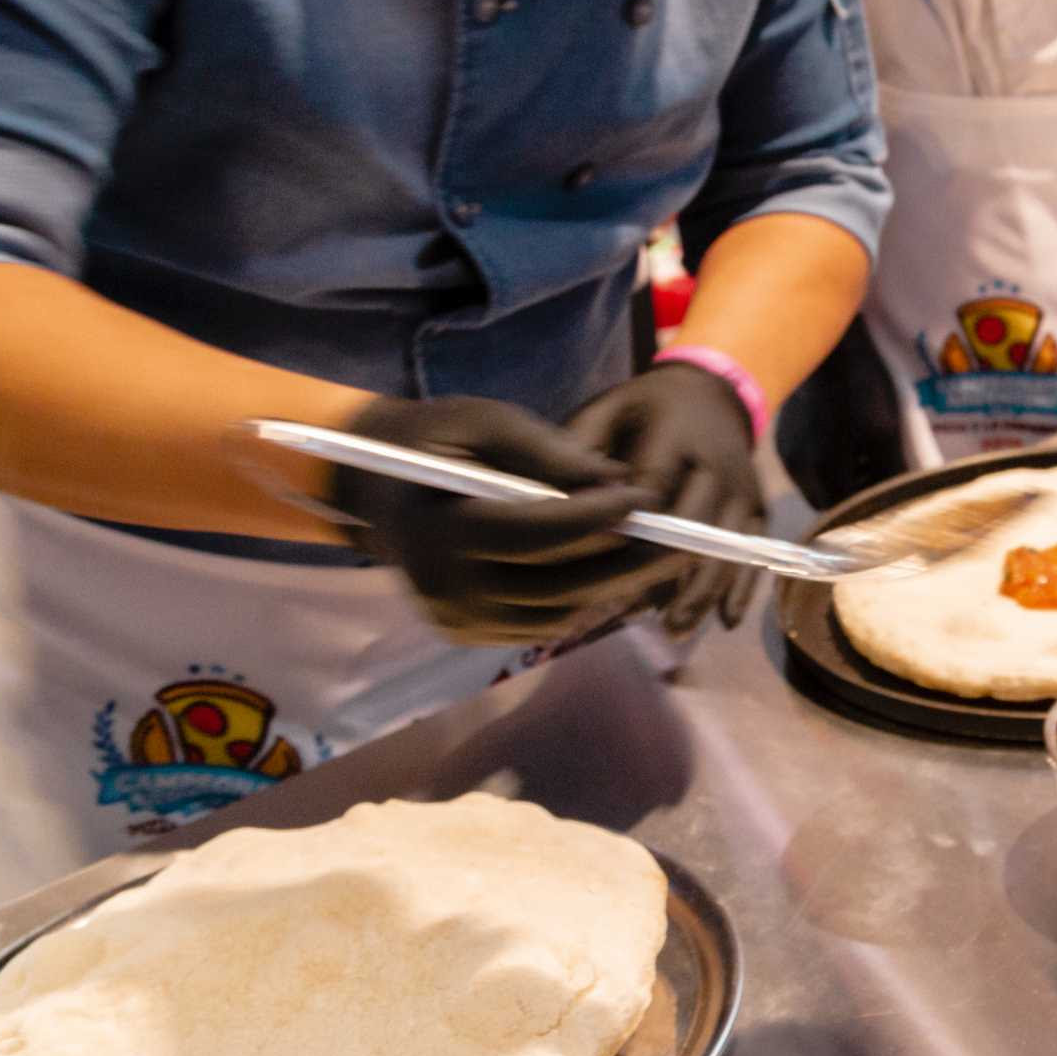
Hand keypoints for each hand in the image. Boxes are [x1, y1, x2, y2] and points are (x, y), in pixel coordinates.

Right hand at [327, 394, 696, 646]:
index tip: (645, 497)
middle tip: (682, 539)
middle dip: (627, 562)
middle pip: (556, 584)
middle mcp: (445, 586)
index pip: (534, 534)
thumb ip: (549, 452)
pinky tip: (618, 578)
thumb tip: (617, 480)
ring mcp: (454, 618)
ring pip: (556, 613)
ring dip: (614, 588)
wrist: (374, 487)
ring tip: (663, 559)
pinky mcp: (465, 633)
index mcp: (442, 528)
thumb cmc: (435, 440)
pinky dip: (582, 604)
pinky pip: (538, 627)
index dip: (595, 519)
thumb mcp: (486, 422)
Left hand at [564, 361, 764, 639]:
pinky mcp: (758, 507)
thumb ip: (579, 451)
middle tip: (632, 613)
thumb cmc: (642, 411)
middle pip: (695, 524)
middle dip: (663, 571)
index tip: (598, 564)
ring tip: (672, 630)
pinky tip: (723, 623)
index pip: (654, 485)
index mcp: (675, 433)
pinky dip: (741, 589)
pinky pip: (753, 552)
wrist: (712, 391)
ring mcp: (743, 487)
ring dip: (701, 592)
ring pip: (726, 548)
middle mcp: (718, 462)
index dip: (631, 526)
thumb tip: (558, 503)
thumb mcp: (605, 412)